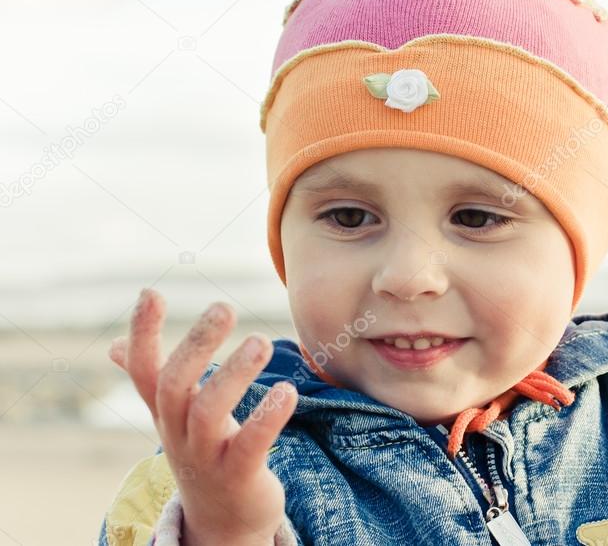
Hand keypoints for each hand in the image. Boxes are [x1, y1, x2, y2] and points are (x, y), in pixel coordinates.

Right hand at [108, 288, 296, 544]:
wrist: (221, 520)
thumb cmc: (201, 452)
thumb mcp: (173, 416)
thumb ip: (149, 380)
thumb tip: (113, 346)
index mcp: (165, 411)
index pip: (142, 369)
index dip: (142, 333)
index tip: (150, 292)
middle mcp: (178, 431)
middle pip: (174, 384)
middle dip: (196, 344)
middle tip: (224, 306)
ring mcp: (205, 456)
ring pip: (209, 411)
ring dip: (235, 373)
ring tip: (262, 341)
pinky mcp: (238, 475)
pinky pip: (250, 445)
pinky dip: (267, 417)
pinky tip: (288, 391)